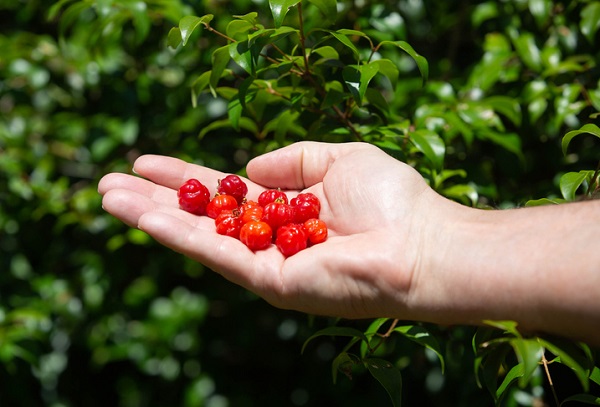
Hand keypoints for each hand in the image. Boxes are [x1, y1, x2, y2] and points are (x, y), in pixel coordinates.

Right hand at [98, 142, 450, 320]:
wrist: (423, 244)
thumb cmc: (392, 200)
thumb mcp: (338, 159)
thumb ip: (294, 159)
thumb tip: (250, 166)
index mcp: (285, 211)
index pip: (225, 193)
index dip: (187, 178)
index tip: (148, 162)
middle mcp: (271, 239)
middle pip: (202, 218)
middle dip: (156, 201)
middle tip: (109, 184)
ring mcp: (268, 264)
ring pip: (200, 239)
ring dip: (152, 218)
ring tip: (108, 197)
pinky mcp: (272, 283)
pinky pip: (219, 256)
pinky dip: (181, 237)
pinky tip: (146, 219)